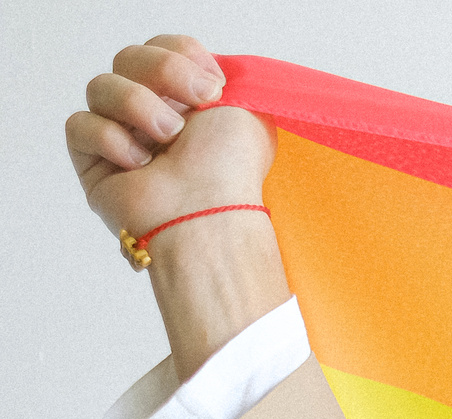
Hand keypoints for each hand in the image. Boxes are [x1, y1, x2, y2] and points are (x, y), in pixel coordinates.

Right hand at [67, 35, 272, 245]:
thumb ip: (222, 78)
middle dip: (162, 71)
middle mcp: (152, 116)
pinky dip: (111, 139)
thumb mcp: (247, 111)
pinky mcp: (92, 160)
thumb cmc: (231, 169)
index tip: (211, 85)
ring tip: (168, 138)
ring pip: (100, 86)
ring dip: (138, 105)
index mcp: (187, 102)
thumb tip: (202, 70)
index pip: (162, 48)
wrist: (208, 212)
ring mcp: (120, 136)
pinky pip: (80, 124)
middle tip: (196, 103)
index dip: (181, 55)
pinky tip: (139, 164)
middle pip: (128, 58)